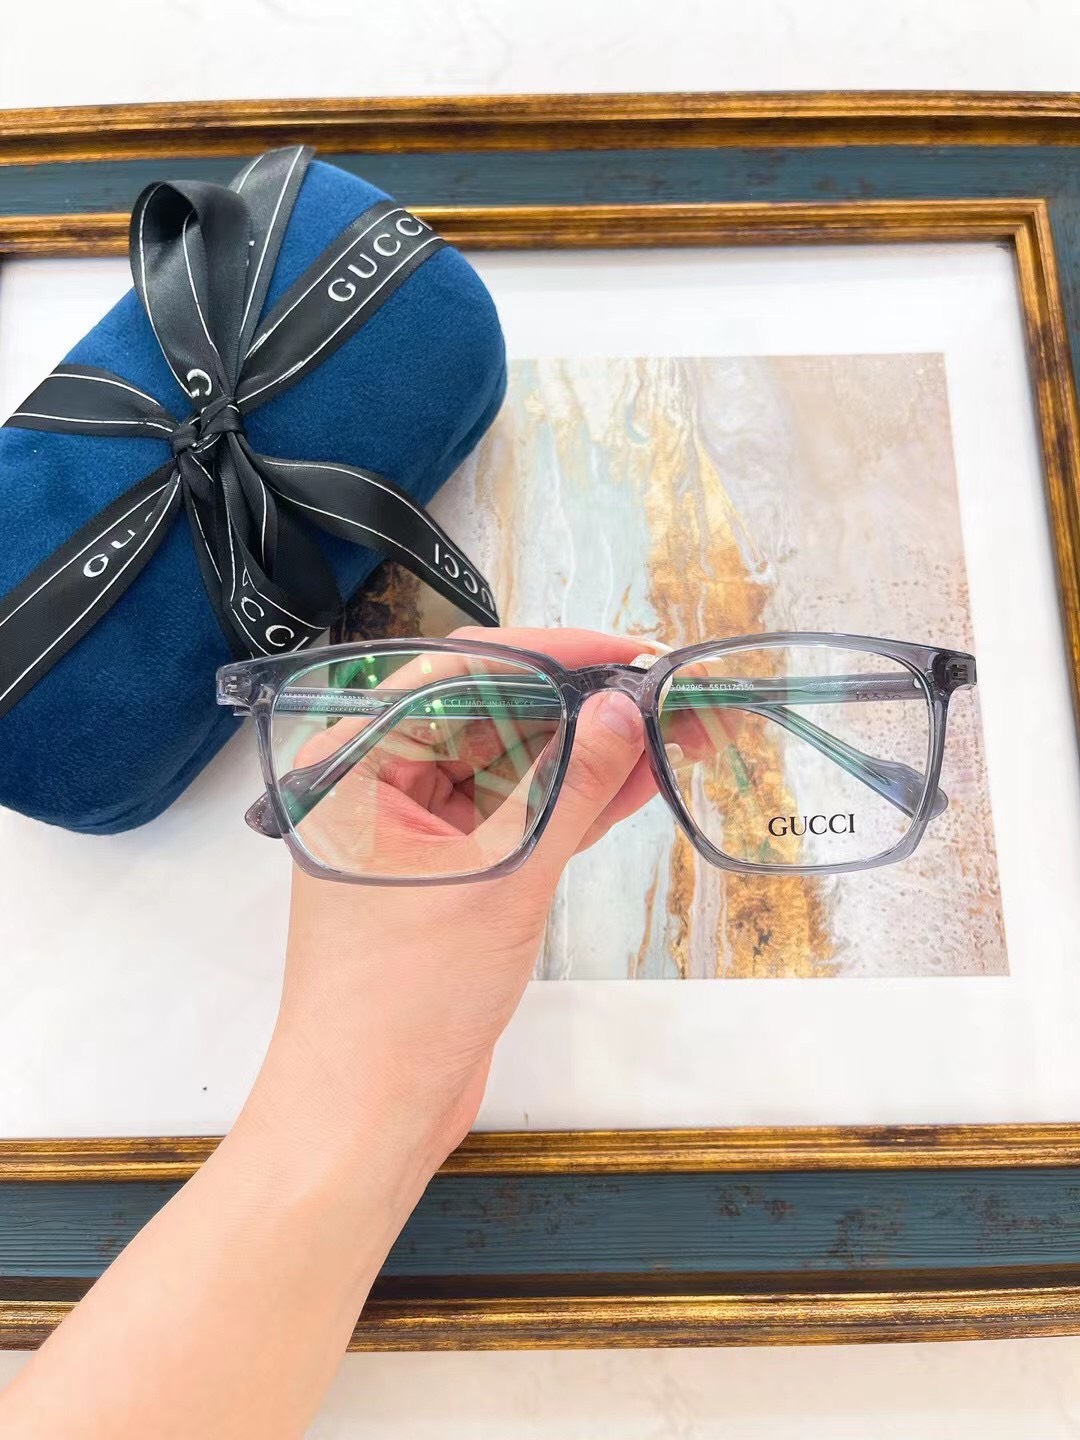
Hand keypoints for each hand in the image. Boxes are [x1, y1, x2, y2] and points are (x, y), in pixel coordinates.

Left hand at [260, 626, 661, 1180]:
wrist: (369, 1112)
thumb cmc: (406, 1000)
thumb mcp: (503, 883)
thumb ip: (569, 790)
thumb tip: (622, 710)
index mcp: (362, 763)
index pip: (461, 670)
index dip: (550, 653)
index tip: (625, 652)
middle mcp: (382, 783)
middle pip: (492, 713)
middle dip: (580, 703)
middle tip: (663, 692)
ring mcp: (417, 830)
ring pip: (511, 765)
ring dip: (585, 751)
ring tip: (670, 729)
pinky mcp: (451, 873)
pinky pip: (516, 816)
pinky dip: (571, 802)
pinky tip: (637, 781)